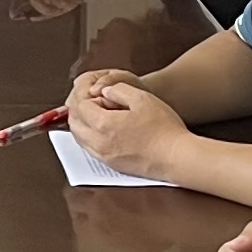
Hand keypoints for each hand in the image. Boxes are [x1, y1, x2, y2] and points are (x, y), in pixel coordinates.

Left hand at [62, 70, 186, 179]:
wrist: (177, 157)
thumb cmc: (164, 129)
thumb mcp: (142, 98)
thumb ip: (118, 90)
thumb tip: (104, 90)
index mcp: (104, 125)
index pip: (80, 106)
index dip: (83, 92)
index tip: (92, 86)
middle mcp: (99, 143)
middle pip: (74, 122)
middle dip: (77, 107)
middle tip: (88, 96)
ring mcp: (104, 156)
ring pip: (79, 137)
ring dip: (81, 122)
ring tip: (94, 111)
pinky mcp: (112, 165)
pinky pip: (89, 148)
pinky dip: (88, 135)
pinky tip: (101, 128)